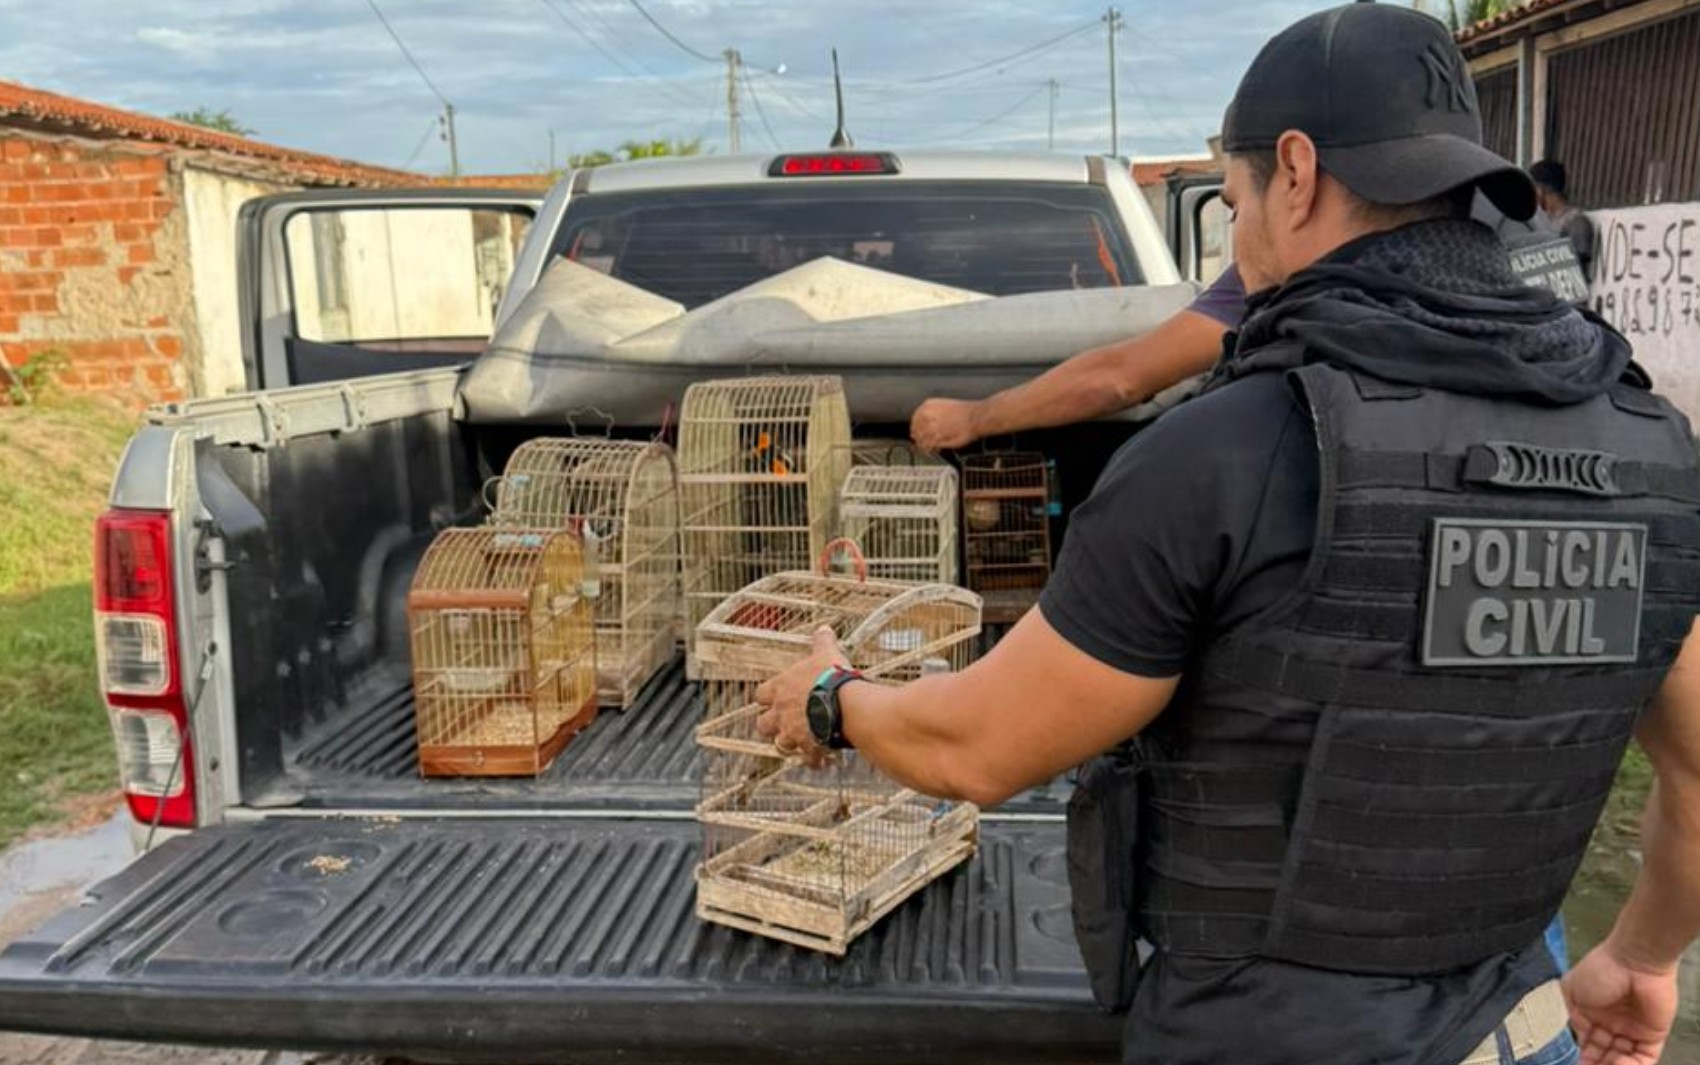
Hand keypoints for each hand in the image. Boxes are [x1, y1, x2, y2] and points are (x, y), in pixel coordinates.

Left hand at [755, 626, 848, 767]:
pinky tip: (822, 758)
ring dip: (790, 742)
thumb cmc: (831, 677)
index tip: (775, 696)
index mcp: (781, 688)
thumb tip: (823, 630)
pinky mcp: (806, 747)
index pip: (761, 694)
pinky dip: (813, 759)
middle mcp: (780, 712)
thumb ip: (822, 642)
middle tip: (785, 722)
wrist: (843, 705)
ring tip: (804, 741)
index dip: (767, 697)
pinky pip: (807, 758)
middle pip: (763, 724)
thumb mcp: (826, 654)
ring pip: (780, 744)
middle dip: (772, 724)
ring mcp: (791, 732)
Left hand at [911, 398, 980, 452]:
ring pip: (921, 438)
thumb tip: (925, 422)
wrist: (976, 417)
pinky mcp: (938, 438)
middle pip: (916, 430)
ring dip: (923, 444)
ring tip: (927, 447)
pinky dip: (929, 449)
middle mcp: (928, 415)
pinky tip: (933, 449)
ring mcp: (931, 427)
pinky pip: (928, 445)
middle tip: (920, 441)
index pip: (914, 418)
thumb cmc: (966, 412)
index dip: (915, 427)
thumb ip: (933, 413)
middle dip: (918, 437)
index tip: (916, 431)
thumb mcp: (945, 405)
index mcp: (928, 405)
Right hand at [1563, 944, 1679, 1064]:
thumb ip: (1571, 1016)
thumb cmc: (1599, 971)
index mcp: (1590, 1014)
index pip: (1586, 1043)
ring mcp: (1632, 1031)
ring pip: (1622, 1059)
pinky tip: (1620, 1064)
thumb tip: (1576, 1039)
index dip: (1582, 1056)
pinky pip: (1643, 1058)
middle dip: (1597, 1064)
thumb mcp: (1570, 990)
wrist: (1633, 962)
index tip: (1576, 1063)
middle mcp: (1611, 1025)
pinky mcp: (1652, 1036)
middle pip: (1604, 1054)